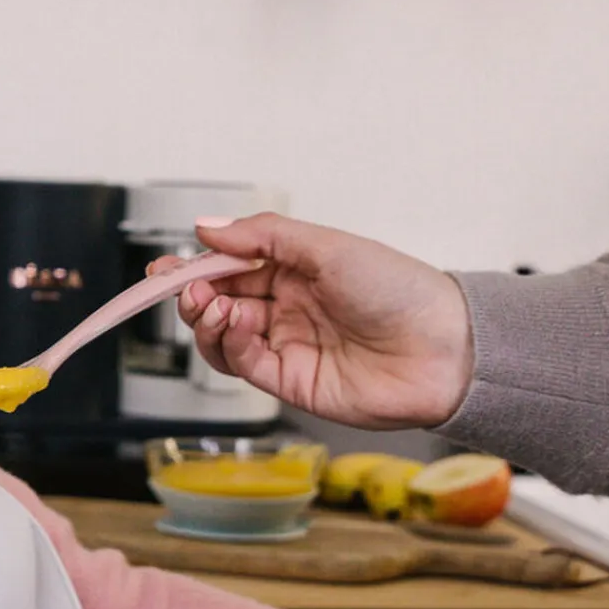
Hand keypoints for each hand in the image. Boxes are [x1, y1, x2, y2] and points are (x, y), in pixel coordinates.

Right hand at [152, 213, 473, 427]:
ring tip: (208, 305)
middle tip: (181, 286)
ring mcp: (288, 345)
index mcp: (297, 270)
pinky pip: (244, 365)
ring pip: (224, 337)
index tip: (164, 268)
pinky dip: (228, 346)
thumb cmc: (399, 290)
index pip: (231, 267)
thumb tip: (205, 226)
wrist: (443, 350)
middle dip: (192, 293)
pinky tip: (232, 326)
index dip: (195, 266)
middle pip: (220, 302)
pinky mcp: (291, 383)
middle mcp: (288, 308)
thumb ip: (262, 236)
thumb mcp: (327, 247)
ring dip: (206, 320)